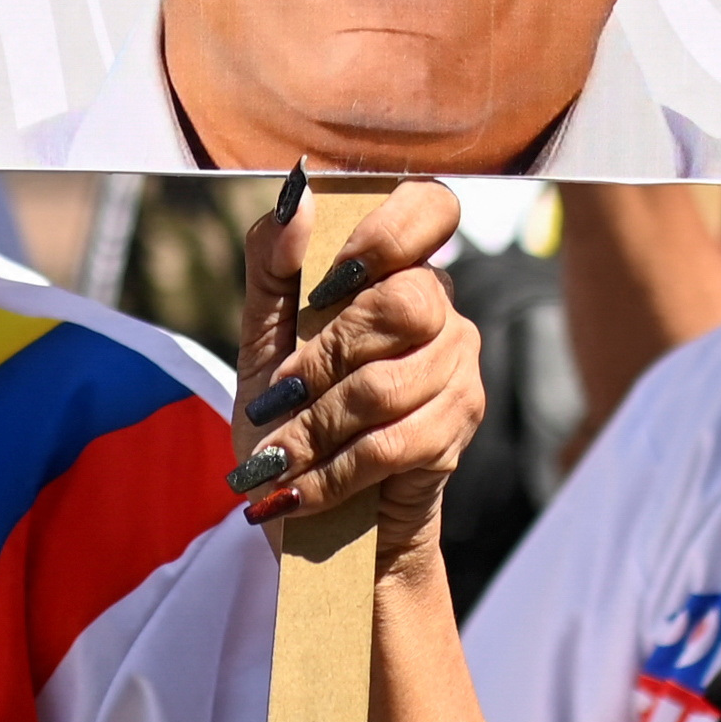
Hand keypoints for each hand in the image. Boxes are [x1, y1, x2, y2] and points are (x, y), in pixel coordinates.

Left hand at [234, 176, 484, 569]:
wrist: (318, 521)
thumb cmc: (289, 422)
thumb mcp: (263, 339)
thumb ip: (273, 264)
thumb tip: (297, 200)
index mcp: (396, 270)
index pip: (430, 206)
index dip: (385, 234)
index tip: (326, 283)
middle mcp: (442, 312)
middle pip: (406, 300)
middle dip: (326, 356)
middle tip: (280, 396)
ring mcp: (457, 371)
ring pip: (388, 383)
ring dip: (316, 427)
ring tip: (278, 455)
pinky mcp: (456, 433)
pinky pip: (392, 443)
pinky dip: (332, 470)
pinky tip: (299, 487)